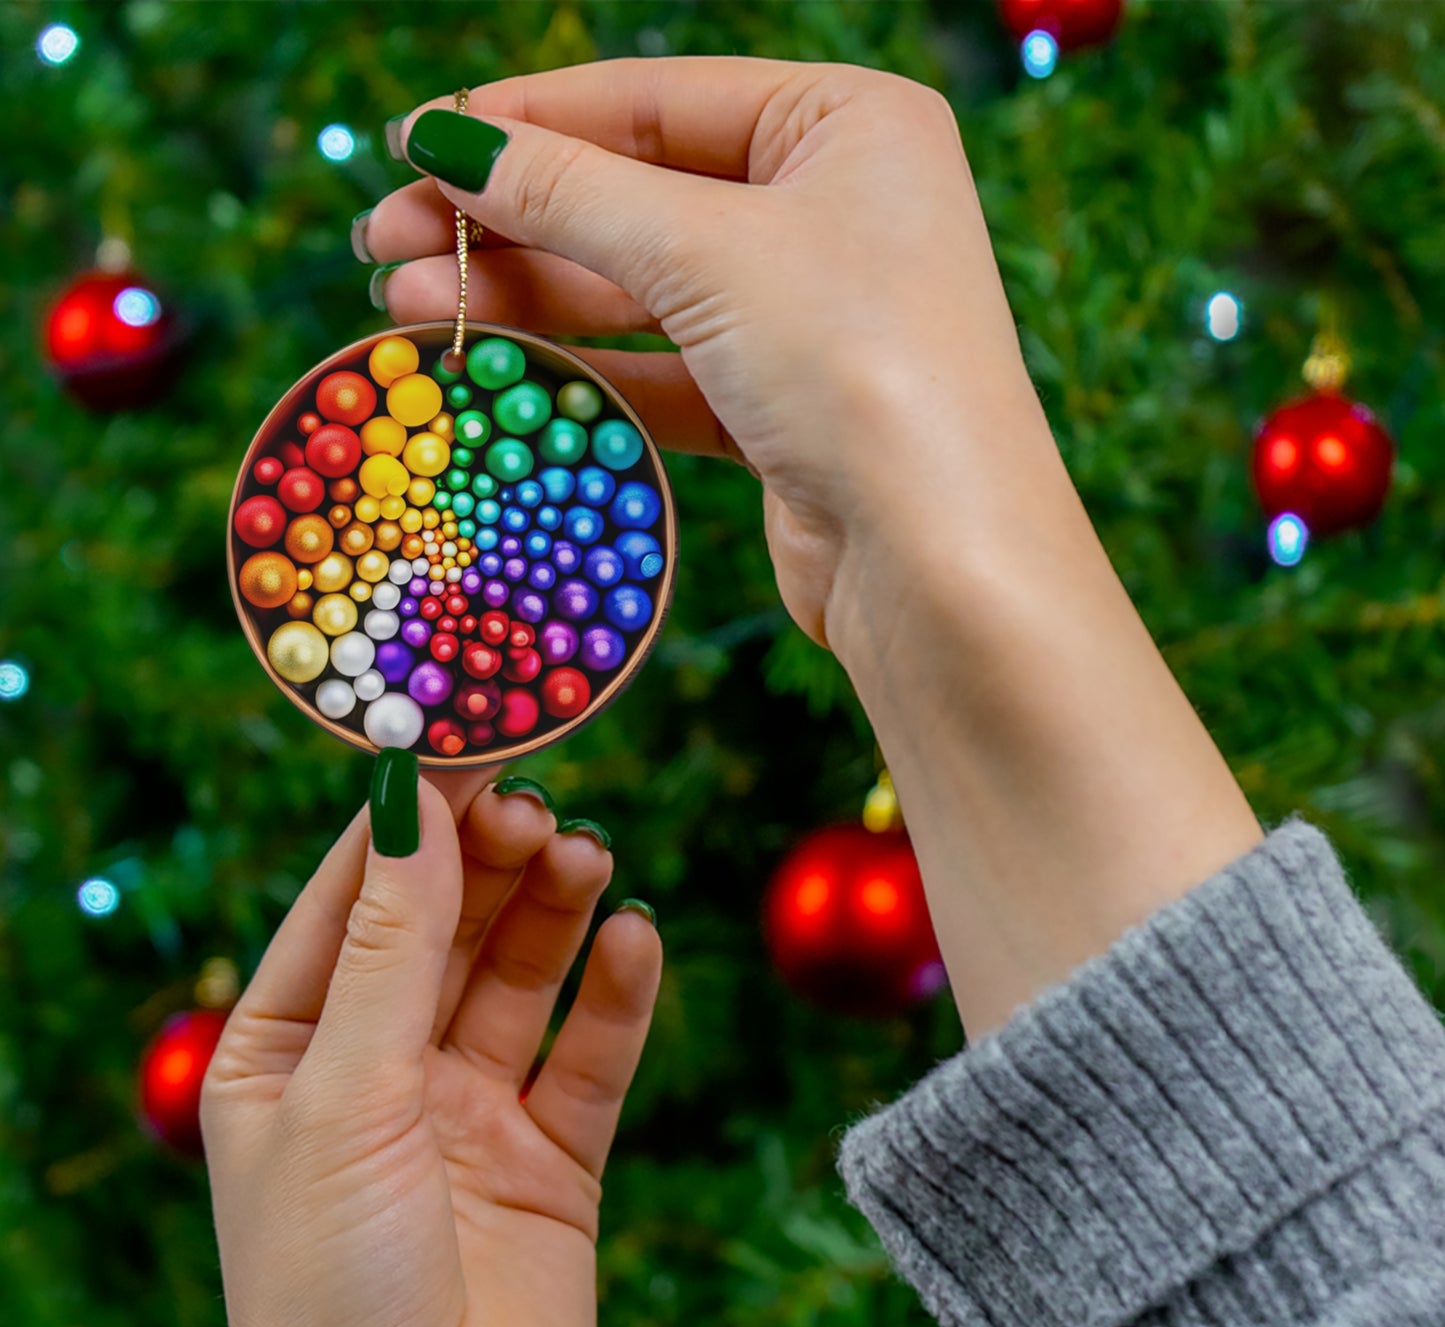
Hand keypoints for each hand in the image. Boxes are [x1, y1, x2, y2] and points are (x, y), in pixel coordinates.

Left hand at [202, 766, 661, 1326]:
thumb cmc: (331, 1292)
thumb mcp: (346, 1097)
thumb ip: (391, 947)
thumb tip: (413, 802)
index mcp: (288, 1052)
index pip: (351, 900)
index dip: (408, 821)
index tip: (467, 741)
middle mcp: (379, 1071)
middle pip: (446, 928)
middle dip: (491, 862)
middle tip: (541, 803)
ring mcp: (468, 1113)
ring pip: (521, 978)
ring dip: (555, 912)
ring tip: (589, 856)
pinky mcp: (552, 1159)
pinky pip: (590, 1055)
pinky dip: (617, 995)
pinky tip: (635, 940)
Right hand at [362, 60, 1261, 1039]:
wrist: (940, 563)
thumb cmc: (857, 366)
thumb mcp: (707, 253)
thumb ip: (570, 193)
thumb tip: (445, 142)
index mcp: (847, 125)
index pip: (656, 99)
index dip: (527, 121)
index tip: (415, 145)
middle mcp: (833, 210)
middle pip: (638, 196)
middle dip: (510, 221)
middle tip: (385, 242)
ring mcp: (808, 315)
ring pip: (640, 290)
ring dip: (527, 297)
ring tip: (408, 305)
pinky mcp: (781, 408)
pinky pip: (662, 367)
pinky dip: (582, 367)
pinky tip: (492, 367)